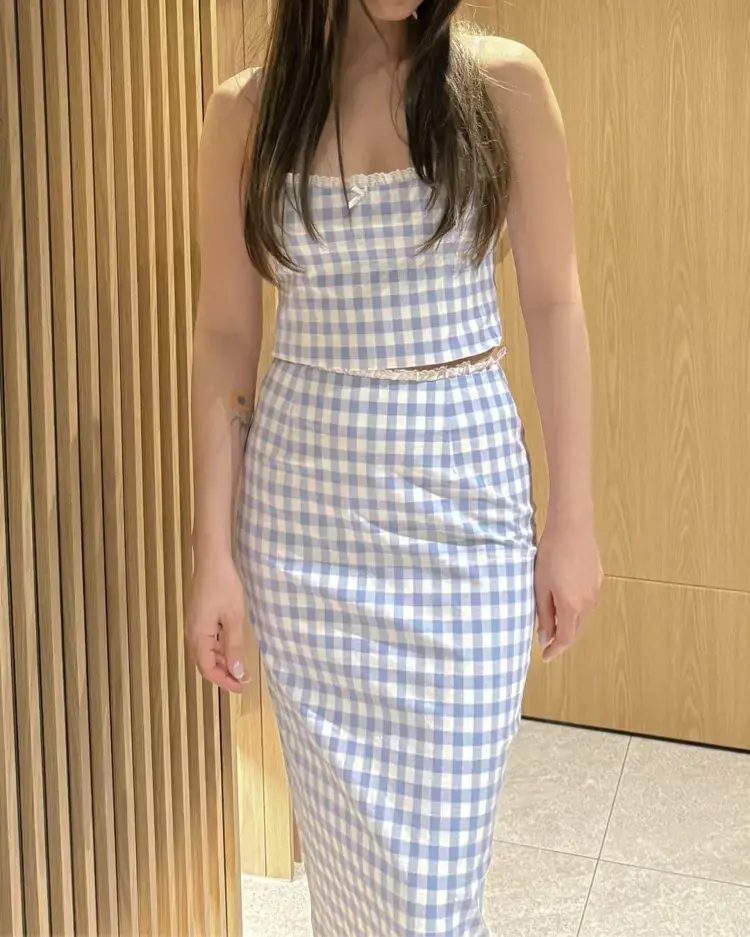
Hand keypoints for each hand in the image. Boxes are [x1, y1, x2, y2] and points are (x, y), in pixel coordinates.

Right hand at [185, 551, 250, 693]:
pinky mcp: (196, 617)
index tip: (241, 686)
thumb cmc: (224, 587)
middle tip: (243, 679)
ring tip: (239, 666)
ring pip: (204, 652)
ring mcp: (192, 625)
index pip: (207, 669)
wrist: (211, 559)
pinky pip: (205, 641)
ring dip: (220, 662)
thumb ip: (234, 646)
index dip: (224, 681)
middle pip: (203, 663)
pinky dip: (217, 649)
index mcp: (198, 637)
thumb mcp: (234, 618)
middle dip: (223, 674)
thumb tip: (236, 673)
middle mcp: (191, 634)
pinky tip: (230, 647)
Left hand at [534, 516, 602, 662]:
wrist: (572, 527)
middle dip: (562, 639)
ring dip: (570, 624)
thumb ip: (544, 613)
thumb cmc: (551, 555)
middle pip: (576, 630)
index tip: (545, 656)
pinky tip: (566, 602)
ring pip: (583, 617)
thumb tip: (545, 636)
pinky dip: (576, 610)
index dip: (555, 650)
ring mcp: (595, 591)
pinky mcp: (598, 580)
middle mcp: (588, 603)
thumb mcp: (541, 586)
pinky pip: (587, 603)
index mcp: (571, 607)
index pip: (565, 638)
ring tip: (554, 623)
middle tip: (548, 643)